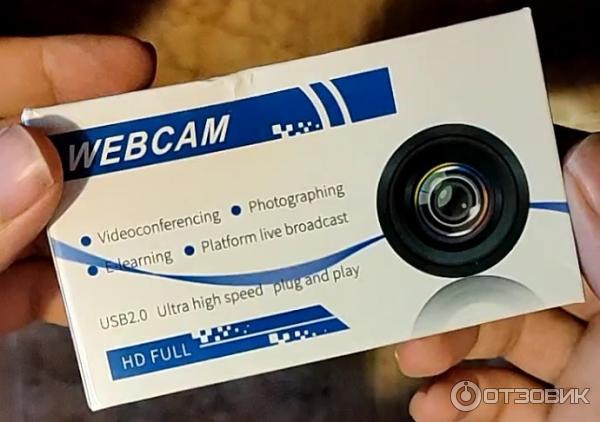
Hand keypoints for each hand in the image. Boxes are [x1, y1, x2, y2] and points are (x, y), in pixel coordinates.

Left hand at [0, 35, 155, 333]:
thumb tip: (38, 160)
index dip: (52, 69)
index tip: (132, 65)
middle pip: (20, 154)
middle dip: (93, 150)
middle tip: (163, 152)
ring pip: (36, 218)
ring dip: (97, 225)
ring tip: (160, 222)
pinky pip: (26, 281)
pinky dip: (69, 288)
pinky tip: (111, 295)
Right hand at [396, 134, 599, 420]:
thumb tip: (586, 157)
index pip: (552, 242)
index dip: (497, 235)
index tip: (451, 236)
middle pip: (508, 296)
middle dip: (454, 304)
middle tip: (417, 314)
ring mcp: (577, 379)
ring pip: (493, 350)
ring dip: (443, 354)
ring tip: (414, 362)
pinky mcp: (553, 421)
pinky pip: (492, 404)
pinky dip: (454, 403)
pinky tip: (433, 405)